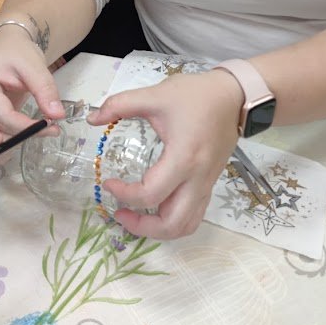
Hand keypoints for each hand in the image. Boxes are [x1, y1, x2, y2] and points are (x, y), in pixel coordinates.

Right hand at [0, 26, 64, 141]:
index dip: (27, 128)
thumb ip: (45, 90)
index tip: (52, 127)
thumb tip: (57, 116)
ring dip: (13, 144)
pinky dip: (10, 141)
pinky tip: (29, 130)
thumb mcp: (34, 65)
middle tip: (42, 132)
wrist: (6, 47)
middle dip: (14, 143)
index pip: (2, 119)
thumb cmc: (16, 52)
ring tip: (39, 129)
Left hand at [88, 69, 242, 238]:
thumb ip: (119, 104)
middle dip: (141, 226)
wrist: (233, 96)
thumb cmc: (196, 95)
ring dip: (158, 229)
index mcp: (183, 158)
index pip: (151, 194)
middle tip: (119, 212)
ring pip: (186, 226)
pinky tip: (155, 208)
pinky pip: (194, 215)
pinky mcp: (209, 184)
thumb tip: (92, 118)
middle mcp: (197, 178)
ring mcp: (206, 184)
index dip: (124, 195)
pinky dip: (173, 221)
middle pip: (172, 224)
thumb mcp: (155, 95)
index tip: (108, 182)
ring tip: (135, 216)